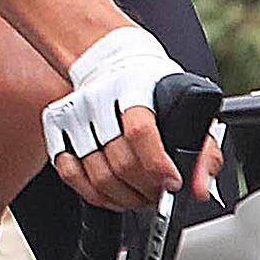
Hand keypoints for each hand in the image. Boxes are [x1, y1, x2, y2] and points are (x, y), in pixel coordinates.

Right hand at [41, 25, 213, 213]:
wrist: (112, 63)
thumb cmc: (152, 90)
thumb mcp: (187, 111)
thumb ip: (203, 152)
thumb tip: (200, 189)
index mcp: (133, 88)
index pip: (139, 133)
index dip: (156, 165)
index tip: (171, 183)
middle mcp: (97, 100)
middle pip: (119, 162)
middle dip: (146, 189)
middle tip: (159, 194)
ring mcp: (73, 115)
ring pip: (96, 176)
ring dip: (124, 197)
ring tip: (141, 196)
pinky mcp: (56, 127)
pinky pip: (69, 173)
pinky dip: (93, 193)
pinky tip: (112, 194)